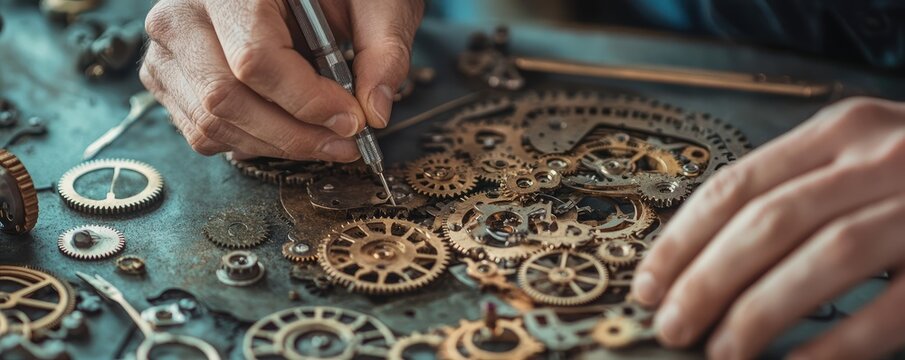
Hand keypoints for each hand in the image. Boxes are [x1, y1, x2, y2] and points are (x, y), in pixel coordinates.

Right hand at [140, 0, 422, 160]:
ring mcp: (170, 47)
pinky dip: (251, 142)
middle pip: (225, 98)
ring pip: (212, 123)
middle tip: (343, 143)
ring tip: (323, 140)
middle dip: (293, 134)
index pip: (255, 59)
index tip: (350, 119)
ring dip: (275, 145)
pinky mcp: (168, 76)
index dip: (307, 101)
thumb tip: (375, 111)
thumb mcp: (373, 1)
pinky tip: (287, 128)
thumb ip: (382, 49)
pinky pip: (203, 131)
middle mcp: (184, 13)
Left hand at [630, 97, 904, 358]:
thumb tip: (704, 260)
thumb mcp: (860, 160)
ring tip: (719, 352)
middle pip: (767, 222)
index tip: (648, 284)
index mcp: (841, 131)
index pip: (736, 184)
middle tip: (671, 326)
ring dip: (758, 312)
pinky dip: (836, 345)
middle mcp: (882, 157)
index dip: (682, 240)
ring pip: (822, 257)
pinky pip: (890, 310)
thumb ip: (796, 192)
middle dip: (706, 281)